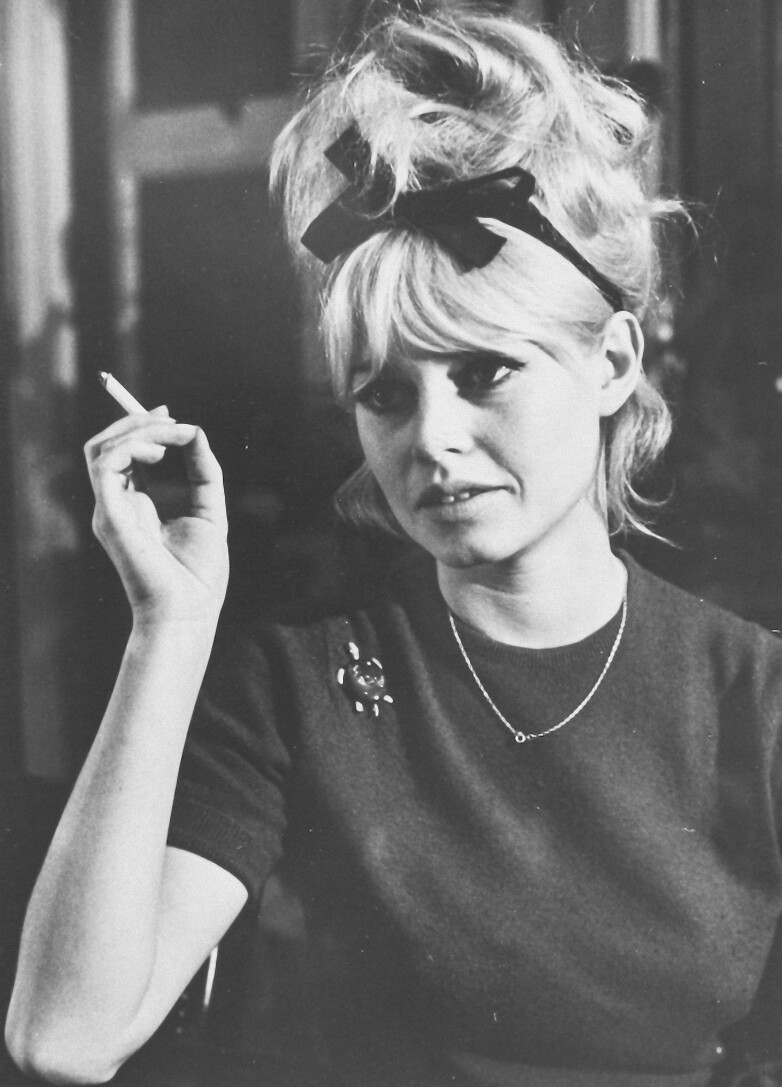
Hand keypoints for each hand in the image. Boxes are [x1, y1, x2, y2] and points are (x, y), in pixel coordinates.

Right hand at [85, 408, 228, 625]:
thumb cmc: (199, 576)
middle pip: (106, 445)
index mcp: (137, 506)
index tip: (171, 415)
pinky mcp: (109, 516)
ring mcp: (110, 510)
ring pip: (99, 449)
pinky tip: (159, 451)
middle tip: (169, 416)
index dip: (142, 427)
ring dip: (135, 430)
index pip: (125, 455)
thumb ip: (204, 473)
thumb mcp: (210, 512)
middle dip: (136, 421)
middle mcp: (117, 505)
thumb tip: (196, 433)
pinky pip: (104, 465)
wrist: (189, 612)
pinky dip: (130, 446)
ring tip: (169, 434)